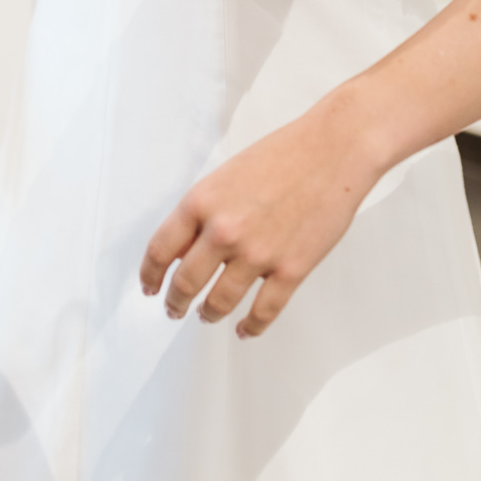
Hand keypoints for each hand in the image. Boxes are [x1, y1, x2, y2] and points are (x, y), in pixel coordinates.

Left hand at [140, 89, 379, 337]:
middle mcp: (224, 231)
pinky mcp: (291, 270)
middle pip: (185, 282)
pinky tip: (246, 328)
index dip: (150, 274)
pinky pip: (264, 312)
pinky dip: (252, 326)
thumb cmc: (281, 155)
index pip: (160, 249)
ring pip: (220, 302)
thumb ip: (203, 212)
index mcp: (202, 201)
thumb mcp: (226, 177)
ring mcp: (257, 254)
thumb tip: (186, 249)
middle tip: (173, 309)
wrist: (331, 152)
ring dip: (208, 314)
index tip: (149, 287)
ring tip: (206, 315)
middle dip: (175, 301)